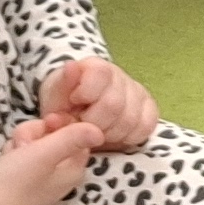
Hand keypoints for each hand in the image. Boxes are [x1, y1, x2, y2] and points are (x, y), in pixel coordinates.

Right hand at [0, 115, 97, 204]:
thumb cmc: (17, 180)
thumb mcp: (46, 153)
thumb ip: (73, 138)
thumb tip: (100, 130)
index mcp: (74, 169)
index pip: (78, 135)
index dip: (61, 124)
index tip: (47, 121)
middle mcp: (62, 174)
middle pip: (55, 136)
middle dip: (35, 133)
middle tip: (22, 144)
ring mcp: (42, 177)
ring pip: (36, 141)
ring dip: (21, 140)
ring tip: (11, 153)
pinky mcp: (24, 178)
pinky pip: (23, 153)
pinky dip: (13, 151)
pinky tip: (6, 160)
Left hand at [40, 55, 158, 153]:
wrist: (76, 114)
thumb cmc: (64, 105)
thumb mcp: (54, 98)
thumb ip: (61, 88)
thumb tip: (71, 67)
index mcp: (96, 67)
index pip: (101, 74)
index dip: (86, 94)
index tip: (74, 104)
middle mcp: (120, 76)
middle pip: (114, 105)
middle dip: (93, 123)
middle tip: (83, 126)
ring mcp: (137, 92)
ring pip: (130, 120)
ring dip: (109, 134)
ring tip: (95, 132)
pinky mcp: (149, 109)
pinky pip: (146, 126)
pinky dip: (128, 137)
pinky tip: (113, 135)